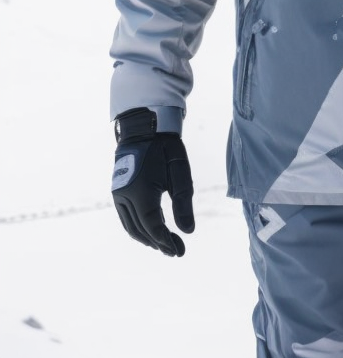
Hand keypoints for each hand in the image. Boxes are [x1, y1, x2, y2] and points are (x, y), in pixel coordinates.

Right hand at [112, 108, 194, 256]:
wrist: (143, 128)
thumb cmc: (165, 147)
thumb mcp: (180, 170)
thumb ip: (183, 200)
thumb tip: (188, 231)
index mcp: (141, 191)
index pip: (152, 225)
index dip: (165, 241)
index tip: (178, 251)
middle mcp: (125, 196)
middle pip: (141, 230)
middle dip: (158, 243)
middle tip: (176, 251)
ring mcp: (119, 194)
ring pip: (131, 227)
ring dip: (147, 239)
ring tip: (165, 244)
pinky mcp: (118, 192)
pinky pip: (126, 218)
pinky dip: (139, 229)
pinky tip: (152, 231)